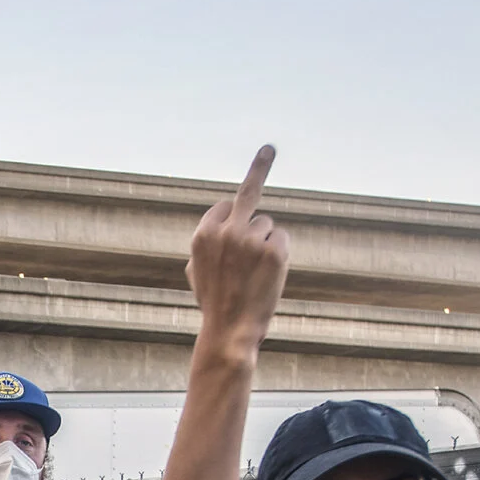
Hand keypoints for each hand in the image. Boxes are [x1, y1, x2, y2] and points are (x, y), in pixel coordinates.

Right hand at [185, 145, 288, 357]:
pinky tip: (268, 274)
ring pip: (266, 225)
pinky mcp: (274, 249)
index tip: (240, 201)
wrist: (230, 330)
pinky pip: (281, 238)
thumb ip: (206, 247)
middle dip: (258, 168)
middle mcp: (227, 231)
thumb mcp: (197, 272)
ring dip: (265, 243)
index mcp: (203, 234)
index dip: (232, 218)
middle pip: (248, 198)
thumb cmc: (214, 303)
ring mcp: (251, 239)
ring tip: (254, 274)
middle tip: (268, 148)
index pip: (224, 207)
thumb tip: (213, 229)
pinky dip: (279, 253)